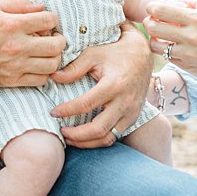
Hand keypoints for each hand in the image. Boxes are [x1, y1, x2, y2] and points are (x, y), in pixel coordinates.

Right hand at [0, 0, 64, 87]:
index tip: (48, 21)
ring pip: (52, 64)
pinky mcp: (12, 80)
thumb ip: (19, 4)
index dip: (53, 19)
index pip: (49, 20)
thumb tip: (42, 6)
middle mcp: (17, 46)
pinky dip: (44, 72)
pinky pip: (41, 80)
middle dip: (59, 39)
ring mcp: (15, 66)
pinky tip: (38, 65)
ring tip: (47, 52)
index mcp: (12, 25)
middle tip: (53, 38)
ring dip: (54, 57)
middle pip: (56, 45)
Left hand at [52, 25, 153, 148]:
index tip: (54, 112)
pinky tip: (85, 136)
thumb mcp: (94, 54)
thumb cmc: (116, 53)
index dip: (67, 111)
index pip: (86, 104)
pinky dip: (98, 139)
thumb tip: (53, 77)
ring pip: (108, 138)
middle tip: (61, 131)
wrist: (143, 55)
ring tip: (70, 138)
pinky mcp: (133, 117)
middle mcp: (125, 102)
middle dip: (77, 135)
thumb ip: (74, 68)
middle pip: (99, 129)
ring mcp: (131, 112)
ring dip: (87, 142)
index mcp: (114, 85)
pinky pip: (115, 135)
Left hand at [144, 0, 196, 85]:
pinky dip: (164, 50)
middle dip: (149, 22)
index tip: (155, 9)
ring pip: (154, 44)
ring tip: (160, 35)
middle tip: (153, 21)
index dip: (152, 8)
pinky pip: (165, 56)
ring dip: (153, 38)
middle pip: (153, 26)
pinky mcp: (184, 66)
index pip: (161, 9)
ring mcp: (186, 53)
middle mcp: (190, 35)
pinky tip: (171, 46)